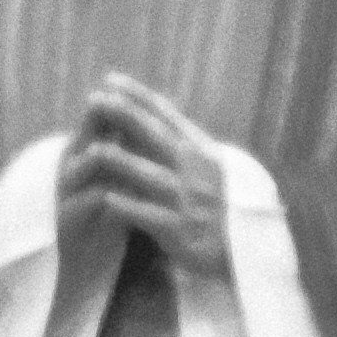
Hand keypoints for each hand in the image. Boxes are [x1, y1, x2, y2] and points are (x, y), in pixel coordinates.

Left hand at [60, 70, 234, 279]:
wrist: (242, 256)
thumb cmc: (217, 212)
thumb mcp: (207, 171)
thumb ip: (179, 148)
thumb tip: (146, 120)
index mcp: (202, 153)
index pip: (167, 116)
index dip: (138, 97)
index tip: (111, 80)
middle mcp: (197, 172)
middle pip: (157, 137)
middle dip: (125, 117)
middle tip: (96, 100)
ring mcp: (190, 202)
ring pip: (152, 177)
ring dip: (122, 161)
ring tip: (93, 150)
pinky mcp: (182, 232)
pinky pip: (152, 217)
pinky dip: (130, 207)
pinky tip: (107, 199)